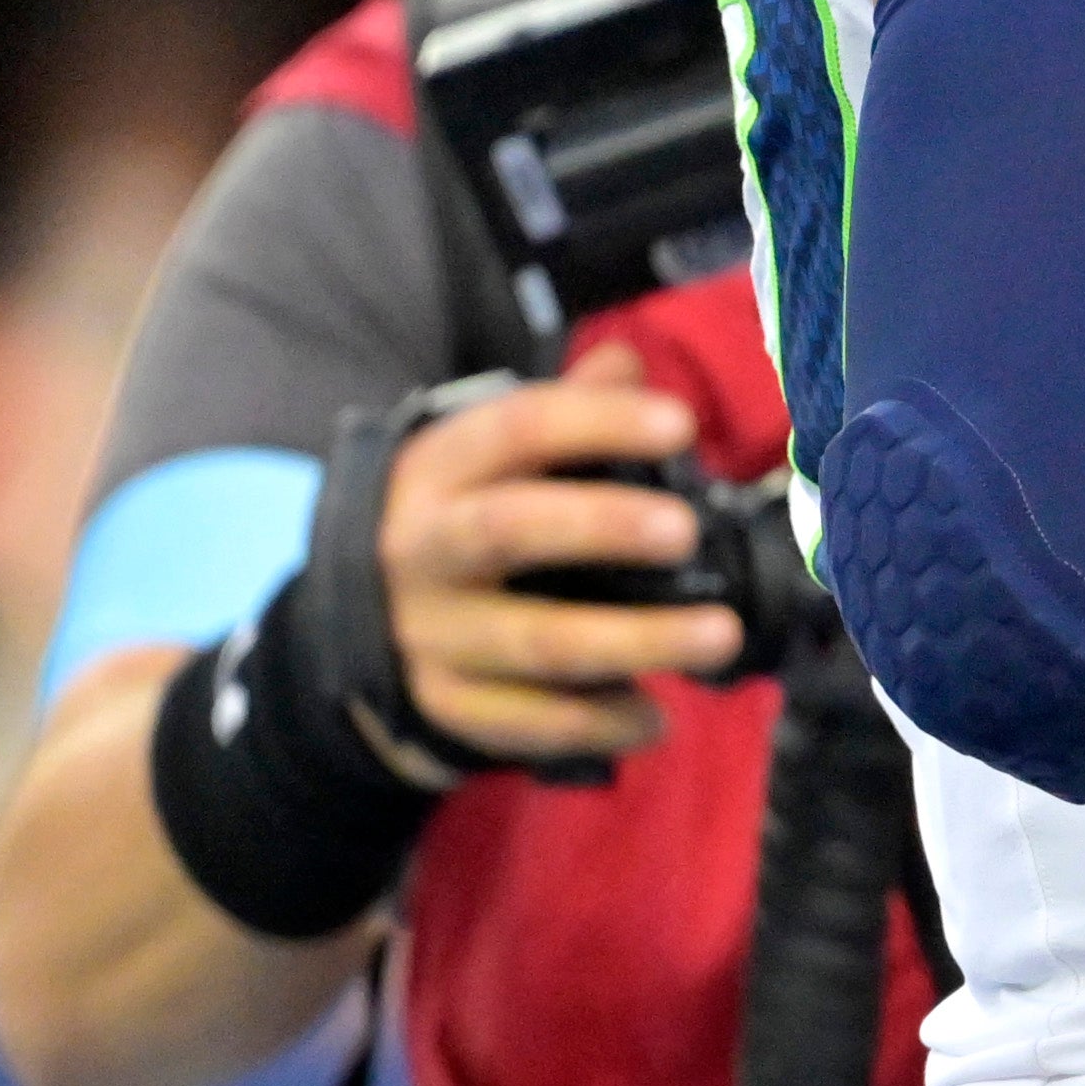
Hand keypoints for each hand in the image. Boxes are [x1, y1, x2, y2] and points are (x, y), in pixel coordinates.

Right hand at [374, 347, 741, 770]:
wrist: (362, 608)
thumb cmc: (467, 508)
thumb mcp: (491, 451)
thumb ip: (568, 404)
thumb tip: (628, 362)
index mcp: (443, 468)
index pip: (518, 428)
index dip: (600, 422)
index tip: (681, 427)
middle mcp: (425, 548)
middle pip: (509, 530)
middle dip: (601, 528)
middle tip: (686, 532)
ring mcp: (429, 633)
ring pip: (535, 643)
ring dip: (636, 642)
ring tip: (721, 636)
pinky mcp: (443, 703)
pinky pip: (526, 723)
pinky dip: (597, 724)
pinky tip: (656, 717)